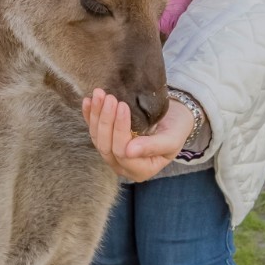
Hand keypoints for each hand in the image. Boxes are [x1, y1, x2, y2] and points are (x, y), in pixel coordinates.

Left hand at [81, 90, 195, 182]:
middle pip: (106, 146)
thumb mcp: (171, 139)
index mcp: (140, 170)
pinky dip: (89, 115)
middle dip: (106, 120)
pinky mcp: (106, 140)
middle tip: (110, 97)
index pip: (123, 153)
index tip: (123, 106)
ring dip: (96, 115)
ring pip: (97, 137)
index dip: (120, 130)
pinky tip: (87, 101)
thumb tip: (129, 152)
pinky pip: (93, 130)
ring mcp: (112, 154)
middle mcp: (123, 165)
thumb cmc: (176, 129)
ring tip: (100, 94)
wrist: (174, 119)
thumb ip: (153, 147)